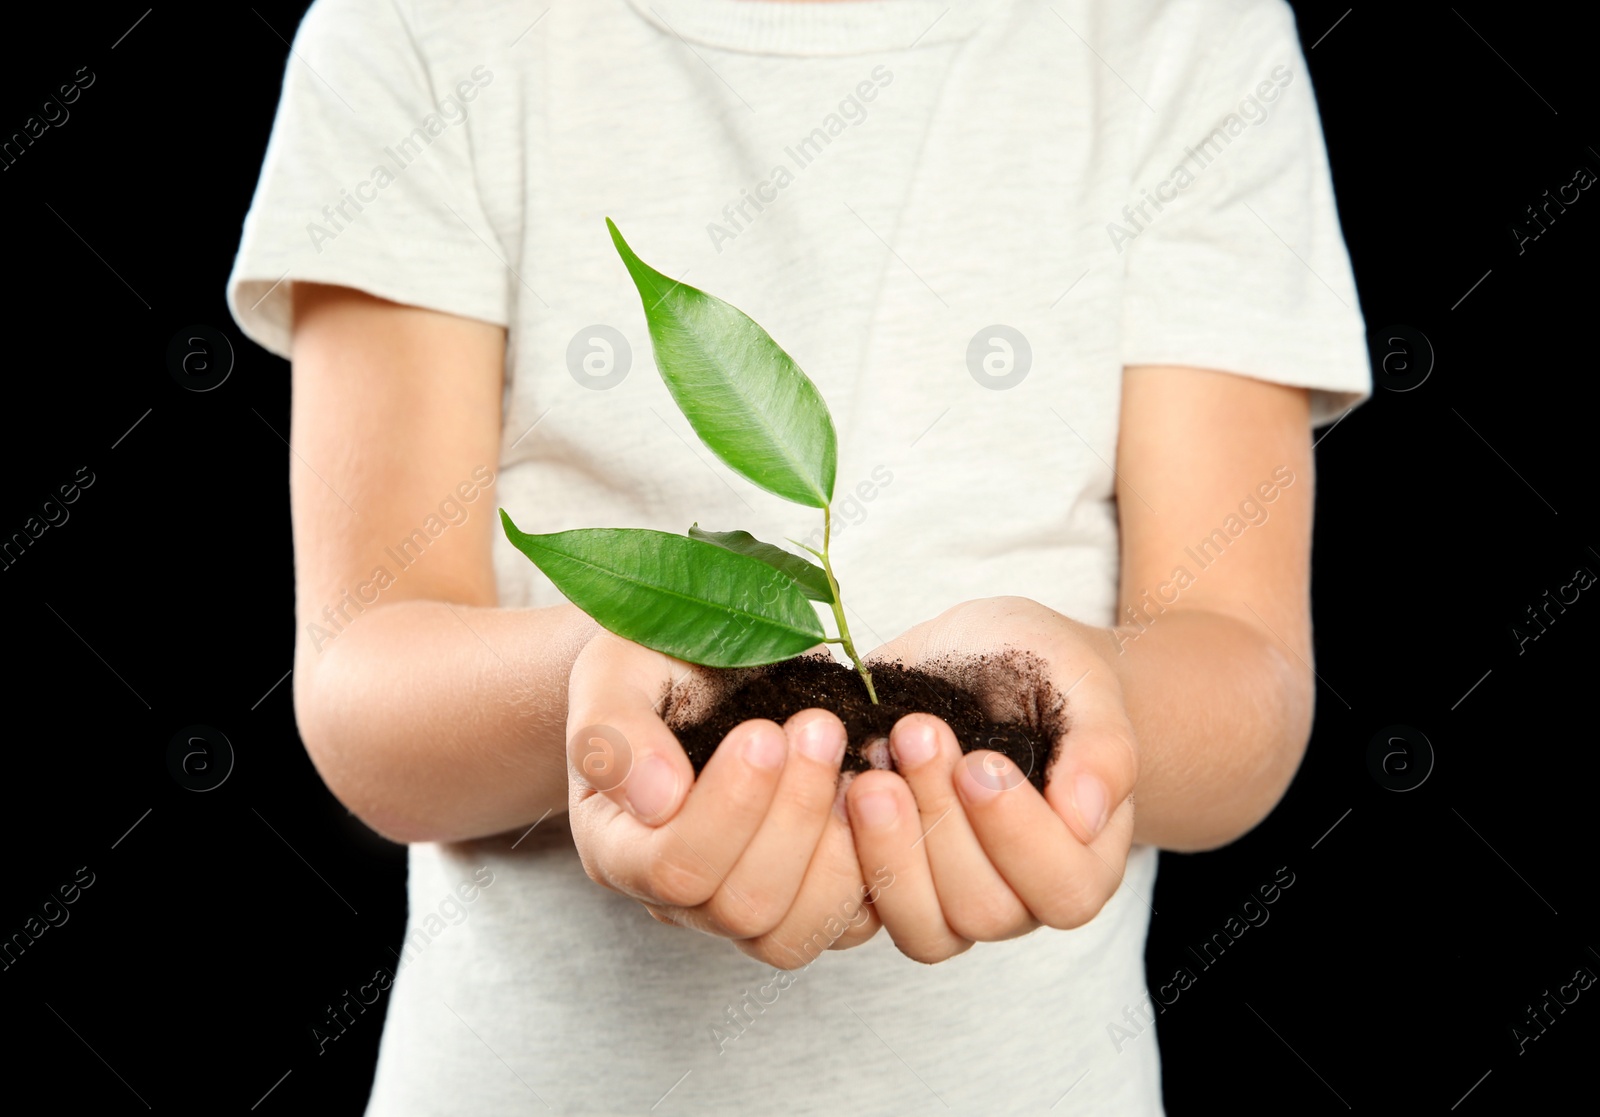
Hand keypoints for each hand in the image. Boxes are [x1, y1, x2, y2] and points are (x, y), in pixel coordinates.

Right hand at [564, 632, 879, 966]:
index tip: (764, 731)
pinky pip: (848, 926)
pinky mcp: (807, 904)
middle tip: (820, 727)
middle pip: (741, 907)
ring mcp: (742, 909)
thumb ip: (613, 730)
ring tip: (852, 760)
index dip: (729, 809)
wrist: (710, 663)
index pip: (670, 871)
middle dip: (793, 814)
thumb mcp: (616, 668)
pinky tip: (876, 788)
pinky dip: (875, 862)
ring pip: (793, 935)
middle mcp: (675, 897)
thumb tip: (656, 799)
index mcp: (617, 845)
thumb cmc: (658, 663)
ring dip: (838, 844)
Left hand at [844, 597, 1137, 962]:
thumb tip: (1086, 814)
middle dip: (942, 823)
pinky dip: (843, 858)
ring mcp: (951, 900)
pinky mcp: (890, 888)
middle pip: (984, 910)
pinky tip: (838, 786)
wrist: (982, 657)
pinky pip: (862, 915)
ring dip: (891, 848)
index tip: (978, 762)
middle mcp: (1021, 896)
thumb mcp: (1082, 682)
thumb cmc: (1044, 672)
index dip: (1017, 836)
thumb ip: (1103, 746)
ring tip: (873, 767)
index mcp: (1084, 858)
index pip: (1065, 891)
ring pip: (923, 928)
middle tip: (915, 735)